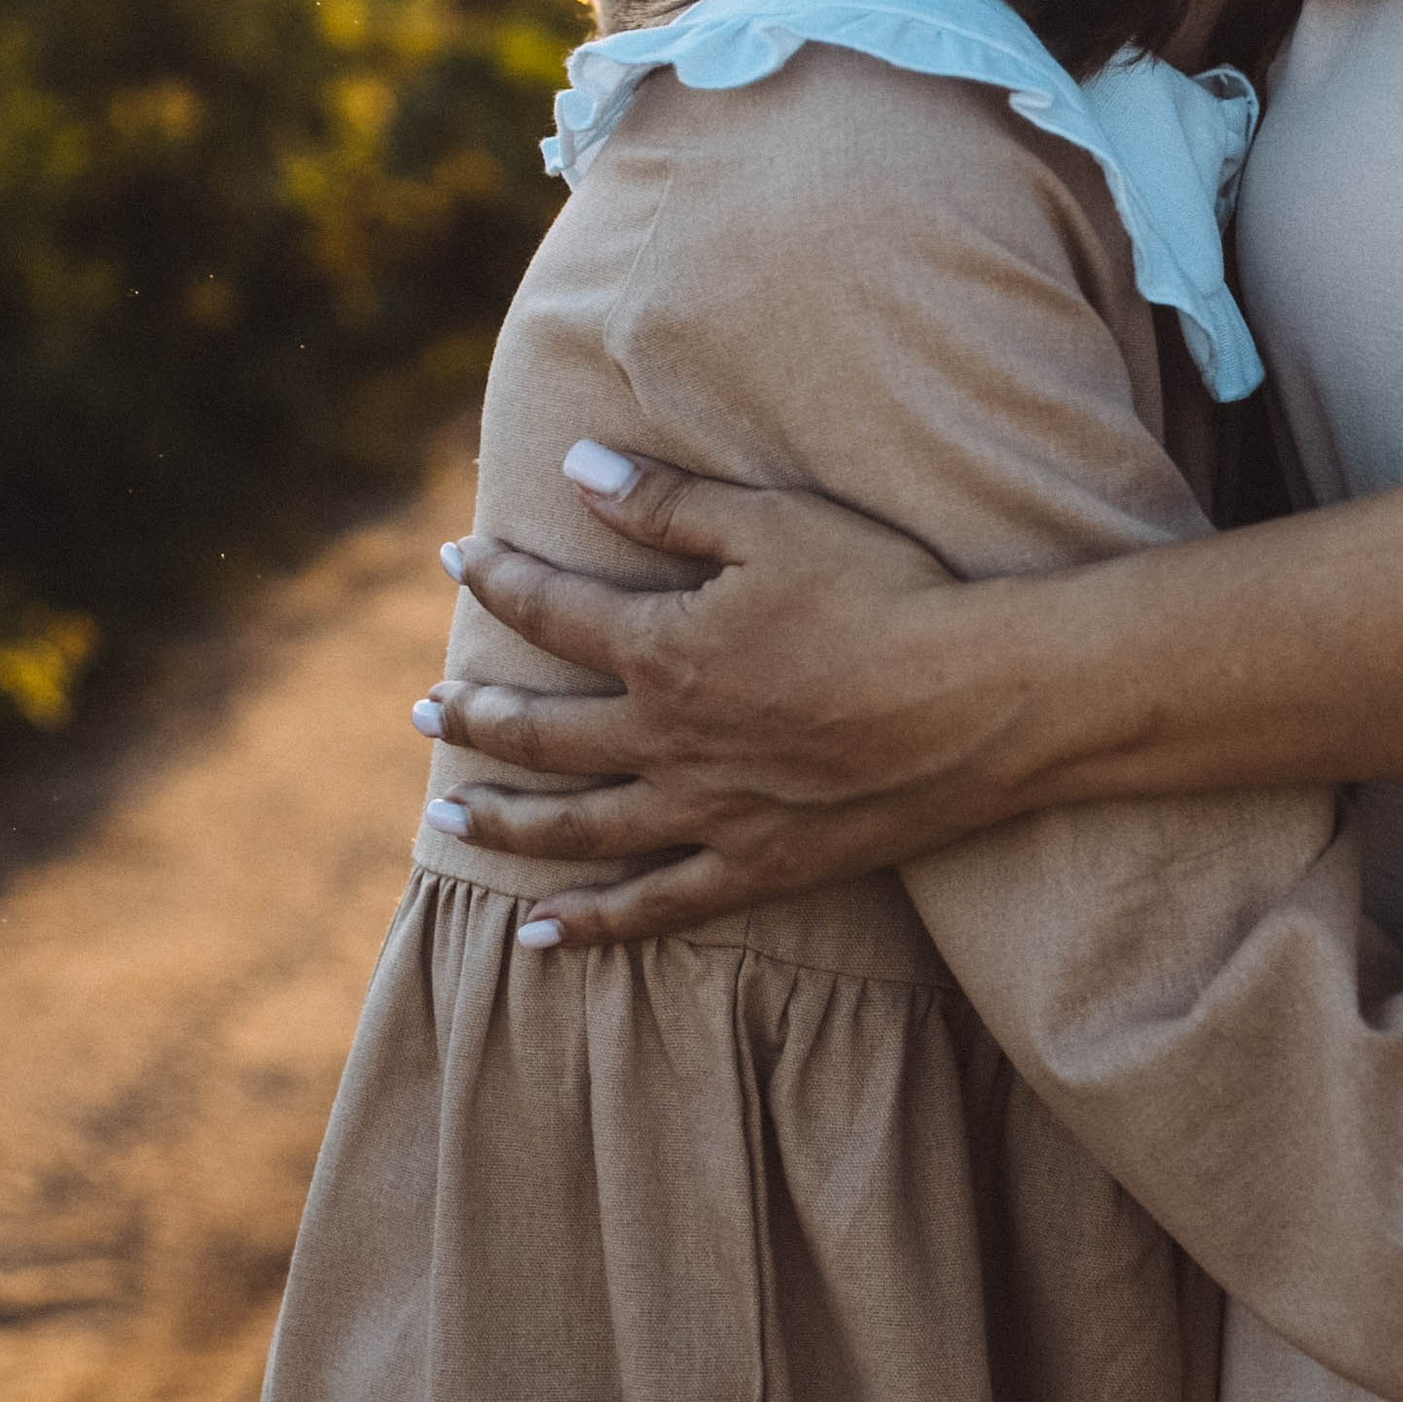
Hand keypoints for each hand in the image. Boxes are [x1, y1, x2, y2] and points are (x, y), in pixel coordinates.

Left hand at [418, 449, 1032, 946]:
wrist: (979, 702)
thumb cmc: (886, 593)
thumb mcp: (773, 523)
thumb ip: (666, 501)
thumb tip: (574, 465)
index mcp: (665, 649)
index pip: (552, 610)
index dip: (498, 580)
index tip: (456, 559)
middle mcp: (666, 740)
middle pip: (541, 732)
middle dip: (473, 717)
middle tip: (422, 711)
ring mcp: (708, 813)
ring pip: (577, 829)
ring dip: (502, 822)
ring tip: (446, 819)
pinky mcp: (758, 866)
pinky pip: (653, 908)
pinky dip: (589, 924)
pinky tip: (540, 936)